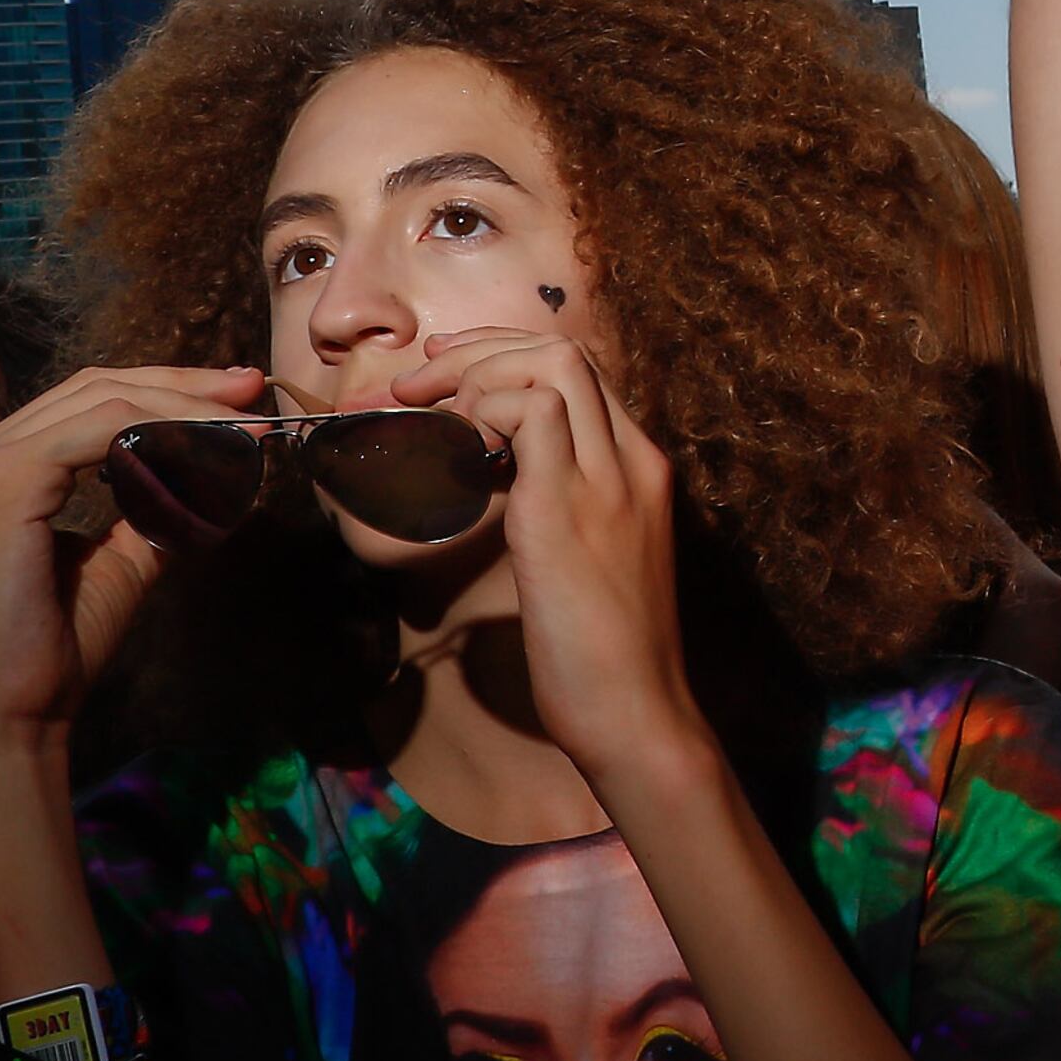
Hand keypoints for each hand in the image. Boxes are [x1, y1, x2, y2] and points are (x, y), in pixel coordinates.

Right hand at [0, 364, 263, 750]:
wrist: (9, 714)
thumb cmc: (55, 646)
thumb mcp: (121, 559)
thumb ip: (157, 507)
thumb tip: (219, 469)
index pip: (87, 404)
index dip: (165, 393)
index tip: (235, 404)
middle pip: (97, 389)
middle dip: (183, 386)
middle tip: (251, 390)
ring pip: (104, 403)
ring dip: (184, 407)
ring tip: (242, 424)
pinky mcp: (2, 479)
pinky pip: (100, 431)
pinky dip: (163, 432)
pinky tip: (207, 451)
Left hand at [389, 331, 697, 780]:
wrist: (635, 713)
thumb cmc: (607, 654)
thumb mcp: (596, 559)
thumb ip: (565, 504)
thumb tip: (502, 475)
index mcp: (642, 468)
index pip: (583, 370)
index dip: (509, 353)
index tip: (451, 369)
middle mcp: (632, 460)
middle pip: (566, 350)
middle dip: (482, 348)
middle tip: (418, 379)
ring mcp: (606, 480)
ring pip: (552, 363)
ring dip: (475, 372)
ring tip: (422, 409)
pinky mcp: (567, 508)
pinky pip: (527, 414)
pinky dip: (480, 413)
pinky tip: (451, 454)